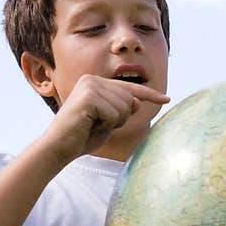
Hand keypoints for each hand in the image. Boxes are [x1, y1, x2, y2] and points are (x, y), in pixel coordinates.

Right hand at [43, 74, 169, 162]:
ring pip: (125, 107)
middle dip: (121, 118)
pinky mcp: (89, 96)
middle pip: (131, 99)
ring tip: (94, 124)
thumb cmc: (82, 136)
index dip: (150, 95)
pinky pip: (115, 114)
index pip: (130, 88)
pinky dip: (107, 125)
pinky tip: (90, 125)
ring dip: (113, 122)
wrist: (58, 147)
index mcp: (96, 82)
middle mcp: (93, 79)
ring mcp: (90, 86)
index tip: (167, 99)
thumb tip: (137, 102)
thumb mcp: (109, 121)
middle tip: (99, 124)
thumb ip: (123, 110)